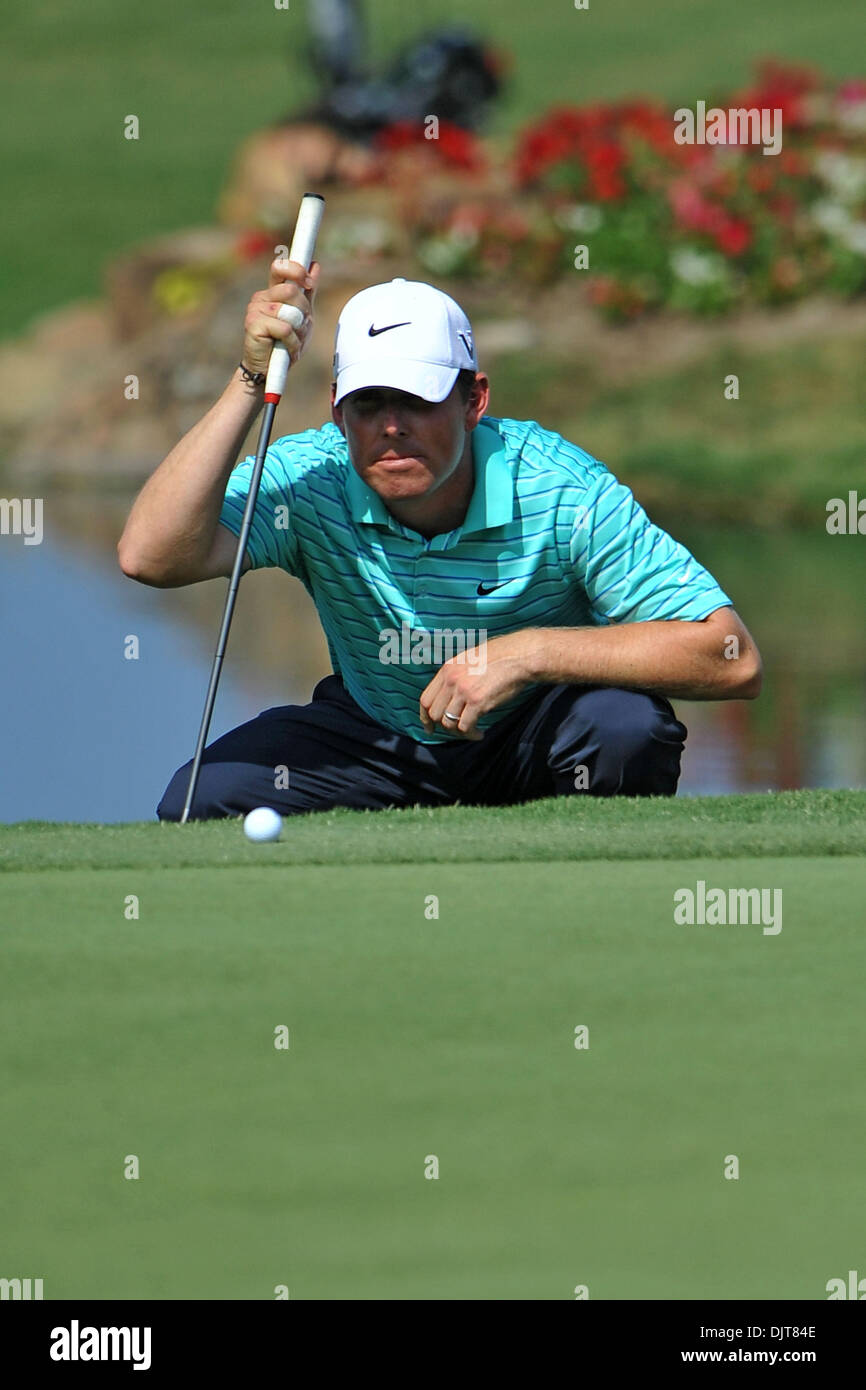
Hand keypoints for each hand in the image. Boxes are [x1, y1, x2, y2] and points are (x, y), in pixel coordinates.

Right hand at [241, 257, 319, 376]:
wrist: (269, 370)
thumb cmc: (285, 343)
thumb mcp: (302, 317)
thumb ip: (308, 293)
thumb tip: (315, 265)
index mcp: (272, 293)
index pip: (280, 268)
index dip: (295, 270)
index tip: (308, 282)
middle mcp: (261, 298)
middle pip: (291, 292)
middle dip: (303, 312)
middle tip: (300, 328)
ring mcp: (255, 310)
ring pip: (290, 312)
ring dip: (298, 331)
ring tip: (292, 342)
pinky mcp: (253, 324)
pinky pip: (284, 329)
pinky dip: (292, 343)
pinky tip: (286, 350)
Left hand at [419, 631, 539, 739]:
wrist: (521, 656)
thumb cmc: (502, 657)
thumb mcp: (471, 659)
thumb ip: (457, 675)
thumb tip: (451, 696)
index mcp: (447, 669)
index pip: (426, 699)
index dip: (425, 717)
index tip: (430, 727)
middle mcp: (451, 680)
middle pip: (434, 714)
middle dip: (443, 727)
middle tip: (457, 732)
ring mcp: (463, 691)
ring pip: (448, 723)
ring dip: (459, 733)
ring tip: (472, 732)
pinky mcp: (477, 702)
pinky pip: (465, 726)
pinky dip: (471, 734)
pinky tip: (480, 733)